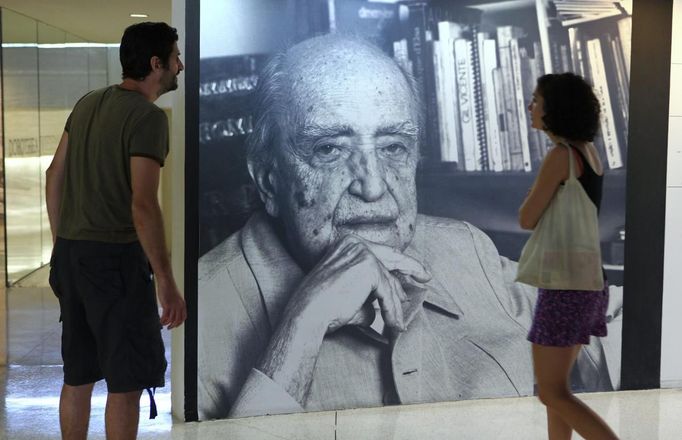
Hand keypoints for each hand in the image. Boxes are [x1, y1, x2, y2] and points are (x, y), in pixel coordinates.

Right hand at [156, 279, 186, 329]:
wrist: (166, 282)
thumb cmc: (170, 289)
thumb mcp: (176, 298)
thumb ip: (176, 305)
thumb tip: (173, 312)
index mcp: (182, 304)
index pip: (183, 317)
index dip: (179, 323)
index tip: (175, 325)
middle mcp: (179, 306)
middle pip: (178, 320)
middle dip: (173, 325)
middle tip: (169, 327)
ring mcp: (173, 306)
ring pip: (171, 320)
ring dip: (166, 324)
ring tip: (163, 324)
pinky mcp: (167, 305)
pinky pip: (165, 317)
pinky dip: (162, 320)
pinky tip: (160, 320)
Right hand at [285, 235, 430, 333]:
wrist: (309, 313)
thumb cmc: (324, 307)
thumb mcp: (352, 293)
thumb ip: (371, 292)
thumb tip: (392, 302)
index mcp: (347, 244)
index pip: (380, 254)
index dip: (400, 264)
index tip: (415, 272)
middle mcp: (355, 243)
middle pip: (391, 257)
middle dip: (412, 268)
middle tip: (426, 277)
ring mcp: (363, 253)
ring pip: (389, 282)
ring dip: (394, 306)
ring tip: (396, 323)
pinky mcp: (369, 268)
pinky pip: (388, 293)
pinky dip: (391, 311)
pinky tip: (393, 325)